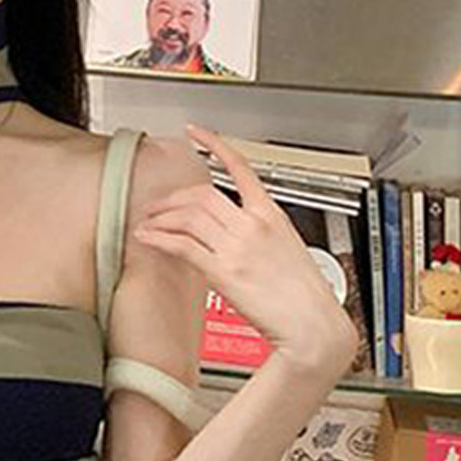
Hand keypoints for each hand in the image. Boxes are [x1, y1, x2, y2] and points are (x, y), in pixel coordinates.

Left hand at [133, 123, 358, 381]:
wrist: (312, 326)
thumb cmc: (305, 298)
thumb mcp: (289, 252)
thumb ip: (261, 238)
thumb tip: (238, 239)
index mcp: (272, 215)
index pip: (241, 168)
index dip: (215, 145)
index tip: (197, 134)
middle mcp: (253, 224)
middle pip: (202, 195)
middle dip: (173, 199)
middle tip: (157, 207)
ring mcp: (238, 247)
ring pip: (188, 216)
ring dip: (161, 218)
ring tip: (148, 225)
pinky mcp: (224, 271)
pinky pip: (183, 245)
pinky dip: (160, 238)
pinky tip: (148, 239)